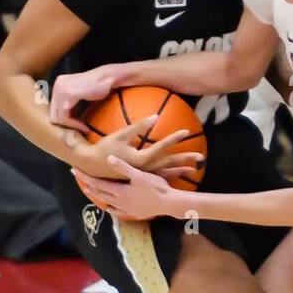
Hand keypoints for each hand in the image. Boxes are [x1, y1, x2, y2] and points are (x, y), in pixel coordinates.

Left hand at [50, 67, 123, 127]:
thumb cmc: (99, 86)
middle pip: (53, 114)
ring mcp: (61, 89)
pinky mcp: (69, 95)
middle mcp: (57, 85)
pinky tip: (85, 126)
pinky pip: (65, 116)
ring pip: (57, 117)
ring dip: (71, 125)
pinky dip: (74, 124)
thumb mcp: (79, 94)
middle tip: (80, 127)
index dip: (64, 119)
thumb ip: (69, 101)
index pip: (53, 108)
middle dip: (66, 124)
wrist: (109, 76)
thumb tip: (61, 119)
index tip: (77, 125)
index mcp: (59, 84)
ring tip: (83, 127)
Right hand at [68, 113, 204, 181]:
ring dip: (180, 169)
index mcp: (140, 159)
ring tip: (195, 168)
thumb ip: (138, 126)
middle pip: (168, 163)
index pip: (161, 147)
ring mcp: (143, 174)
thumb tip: (156, 116)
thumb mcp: (121, 135)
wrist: (92, 165)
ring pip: (166, 172)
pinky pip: (159, 177)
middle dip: (184, 159)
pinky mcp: (140, 176)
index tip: (186, 132)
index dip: (173, 139)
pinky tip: (180, 173)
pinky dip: (171, 175)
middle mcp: (144, 169)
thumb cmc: (105, 148)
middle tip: (200, 156)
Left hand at [73, 154, 197, 220]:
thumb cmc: (155, 187)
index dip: (84, 176)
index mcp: (119, 191)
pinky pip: (116, 211)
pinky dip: (110, 208)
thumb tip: (108, 158)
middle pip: (99, 192)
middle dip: (87, 184)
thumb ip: (123, 167)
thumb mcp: (139, 174)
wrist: (168, 203)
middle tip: (77, 177)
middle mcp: (119, 201)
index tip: (74, 170)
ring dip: (96, 195)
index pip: (97, 183)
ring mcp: (125, 209)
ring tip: (89, 190)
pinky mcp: (133, 213)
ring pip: (106, 202)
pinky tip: (109, 207)